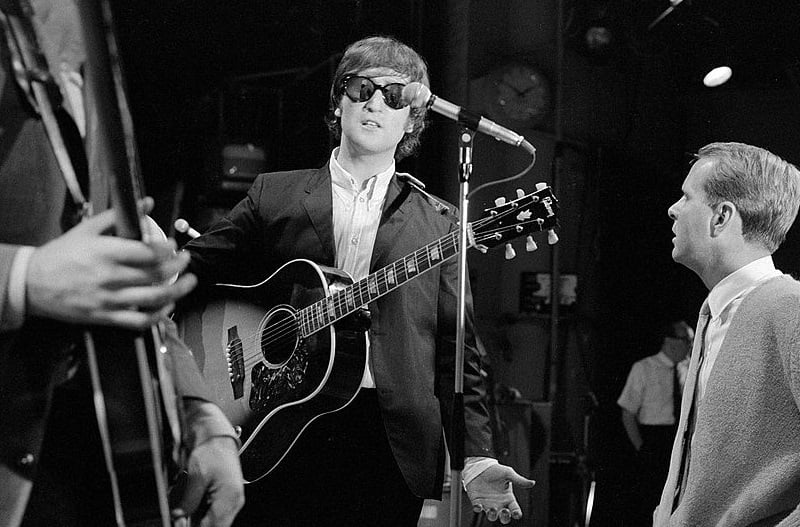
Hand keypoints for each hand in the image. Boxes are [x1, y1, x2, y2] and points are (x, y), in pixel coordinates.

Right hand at [25, 200, 196, 328]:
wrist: (33, 283)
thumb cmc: (61, 255)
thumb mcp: (87, 229)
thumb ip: (119, 216)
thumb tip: (146, 203)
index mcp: (105, 253)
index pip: (147, 252)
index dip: (167, 249)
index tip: (173, 245)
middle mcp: (109, 277)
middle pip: (156, 274)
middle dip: (178, 266)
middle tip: (185, 259)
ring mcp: (109, 299)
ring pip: (153, 298)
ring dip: (178, 290)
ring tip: (189, 282)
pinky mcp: (106, 316)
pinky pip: (139, 320)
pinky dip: (158, 314)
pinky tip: (168, 305)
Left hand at [173, 436, 243, 526]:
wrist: (217, 435)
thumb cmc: (212, 450)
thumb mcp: (196, 477)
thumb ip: (188, 502)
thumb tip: (179, 518)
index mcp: (230, 499)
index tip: (179, 523)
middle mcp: (233, 503)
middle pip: (211, 525)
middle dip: (192, 521)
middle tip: (179, 514)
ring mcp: (229, 500)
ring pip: (208, 519)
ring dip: (193, 514)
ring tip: (183, 498)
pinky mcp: (223, 496)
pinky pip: (209, 510)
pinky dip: (196, 507)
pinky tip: (188, 496)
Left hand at [466, 463, 534, 523]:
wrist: (480, 465)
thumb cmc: (495, 470)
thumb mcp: (508, 474)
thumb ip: (519, 480)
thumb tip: (533, 483)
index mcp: (508, 498)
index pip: (515, 509)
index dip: (516, 513)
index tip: (516, 513)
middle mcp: (499, 503)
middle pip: (504, 517)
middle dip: (505, 518)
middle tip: (505, 512)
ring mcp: (488, 504)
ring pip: (491, 516)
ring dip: (492, 515)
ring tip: (492, 509)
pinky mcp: (477, 501)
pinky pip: (477, 509)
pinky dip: (478, 509)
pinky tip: (478, 506)